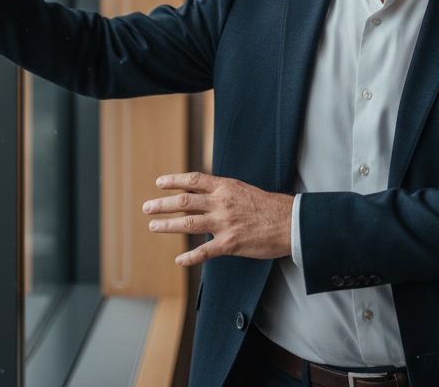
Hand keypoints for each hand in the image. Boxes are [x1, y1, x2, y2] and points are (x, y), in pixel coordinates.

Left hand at [142, 171, 292, 266]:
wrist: (290, 223)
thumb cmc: (269, 206)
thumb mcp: (243, 190)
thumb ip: (222, 192)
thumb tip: (202, 194)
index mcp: (225, 187)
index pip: (193, 179)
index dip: (174, 180)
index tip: (159, 182)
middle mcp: (221, 203)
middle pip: (184, 201)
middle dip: (162, 204)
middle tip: (147, 207)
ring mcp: (224, 223)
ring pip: (188, 224)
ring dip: (167, 225)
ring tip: (153, 226)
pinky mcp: (230, 244)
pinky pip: (204, 251)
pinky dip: (189, 257)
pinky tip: (179, 259)